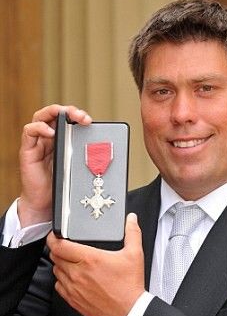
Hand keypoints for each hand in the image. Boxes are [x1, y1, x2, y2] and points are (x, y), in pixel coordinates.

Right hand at [18, 104, 91, 226]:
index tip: (89, 121)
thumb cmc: (62, 186)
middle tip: (82, 117)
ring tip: (67, 117)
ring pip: (41, 117)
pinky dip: (39, 128)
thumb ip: (88, 159)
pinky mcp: (28, 150)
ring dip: (54, 112)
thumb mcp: (78, 169)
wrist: (45, 204)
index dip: (78, 115)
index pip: (68, 119)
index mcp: (62, 140)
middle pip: (55, 113)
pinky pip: (29, 131)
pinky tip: (50, 132)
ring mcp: (38, 142)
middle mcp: (49, 138)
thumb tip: (109, 154)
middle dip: (69, 111)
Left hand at [47, 213, 144, 315]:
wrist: (130, 311)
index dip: (53, 238)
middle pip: (55, 257)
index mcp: (90, 259)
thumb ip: (132, 233)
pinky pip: (59, 287)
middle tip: (65, 247)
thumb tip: (131, 219)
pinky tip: (72, 278)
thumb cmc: (130, 285)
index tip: (54, 235)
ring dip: (60, 264)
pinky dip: (62, 280)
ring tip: (70, 261)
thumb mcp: (134, 254)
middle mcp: (78, 273)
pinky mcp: (74, 300)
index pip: (60, 246)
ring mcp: (74, 288)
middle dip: (58, 249)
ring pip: (56, 271)